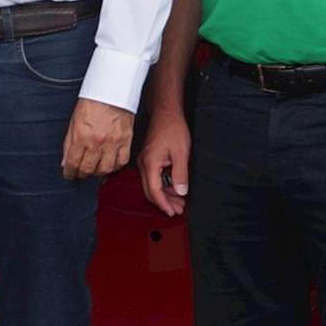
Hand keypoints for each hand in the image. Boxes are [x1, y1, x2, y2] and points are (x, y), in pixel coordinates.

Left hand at [61, 97, 134, 181]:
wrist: (111, 91)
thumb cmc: (92, 102)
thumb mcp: (73, 122)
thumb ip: (68, 144)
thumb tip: (65, 161)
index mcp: (81, 136)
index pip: (72, 163)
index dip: (69, 172)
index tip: (69, 174)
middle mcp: (97, 141)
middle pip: (88, 169)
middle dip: (82, 174)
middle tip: (80, 172)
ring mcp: (112, 142)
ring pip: (104, 169)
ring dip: (98, 172)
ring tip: (94, 168)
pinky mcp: (125, 141)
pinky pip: (121, 162)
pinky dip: (114, 166)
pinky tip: (109, 164)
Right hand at [138, 102, 190, 217]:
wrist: (166, 112)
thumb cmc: (172, 127)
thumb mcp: (181, 152)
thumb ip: (180, 174)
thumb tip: (181, 191)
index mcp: (150, 164)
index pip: (154, 191)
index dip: (163, 204)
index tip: (172, 212)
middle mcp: (144, 164)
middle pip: (151, 191)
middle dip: (164, 203)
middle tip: (178, 210)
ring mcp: (145, 162)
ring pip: (152, 186)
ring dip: (165, 195)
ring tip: (179, 202)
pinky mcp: (149, 159)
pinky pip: (154, 178)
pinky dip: (164, 186)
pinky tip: (174, 189)